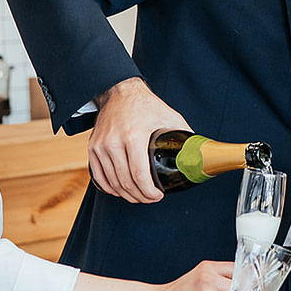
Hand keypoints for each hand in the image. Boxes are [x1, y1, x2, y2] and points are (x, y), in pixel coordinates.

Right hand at [90, 77, 187, 202]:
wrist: (120, 92)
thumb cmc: (146, 105)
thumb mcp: (170, 117)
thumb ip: (185, 136)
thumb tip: (198, 155)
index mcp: (134, 136)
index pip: (139, 175)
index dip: (150, 191)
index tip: (158, 195)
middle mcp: (114, 142)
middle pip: (126, 182)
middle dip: (140, 196)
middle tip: (150, 198)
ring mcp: (101, 146)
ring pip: (112, 182)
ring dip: (126, 194)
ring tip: (138, 196)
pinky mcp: (93, 148)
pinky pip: (99, 176)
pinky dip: (109, 187)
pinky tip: (119, 191)